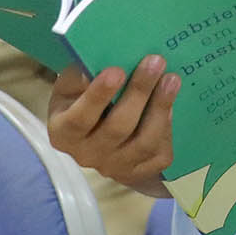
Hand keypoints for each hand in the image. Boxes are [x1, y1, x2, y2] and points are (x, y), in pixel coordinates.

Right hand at [46, 57, 177, 192]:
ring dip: (160, 108)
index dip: (97, 96)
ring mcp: (114, 167)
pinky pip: (158, 154)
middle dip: (139, 92)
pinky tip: (172, 105)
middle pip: (117, 128)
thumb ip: (79, 77)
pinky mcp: (138, 172)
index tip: (117, 71)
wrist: (98, 133)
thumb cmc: (82, 102)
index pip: (79, 118)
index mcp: (64, 133)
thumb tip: (92, 68)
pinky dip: (167, 128)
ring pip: (143, 143)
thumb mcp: (72, 87)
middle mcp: (86, 155)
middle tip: (155, 62)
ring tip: (171, 79)